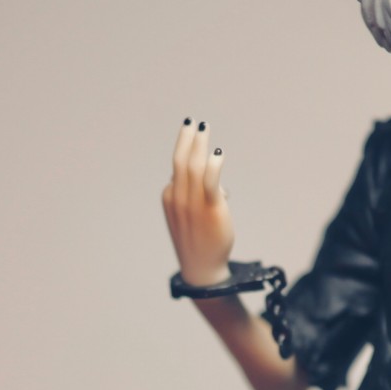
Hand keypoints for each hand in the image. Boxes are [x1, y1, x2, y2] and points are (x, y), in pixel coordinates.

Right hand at [162, 118, 234, 286]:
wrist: (202, 267)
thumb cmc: (199, 242)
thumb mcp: (192, 216)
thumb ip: (201, 198)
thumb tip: (221, 187)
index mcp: (170, 197)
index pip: (178, 169)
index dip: (185, 149)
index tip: (190, 133)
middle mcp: (179, 197)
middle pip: (182, 160)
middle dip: (187, 138)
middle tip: (194, 122)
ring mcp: (193, 202)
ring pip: (194, 166)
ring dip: (199, 144)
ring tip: (204, 128)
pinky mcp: (212, 208)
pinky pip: (210, 181)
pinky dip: (213, 165)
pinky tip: (218, 153)